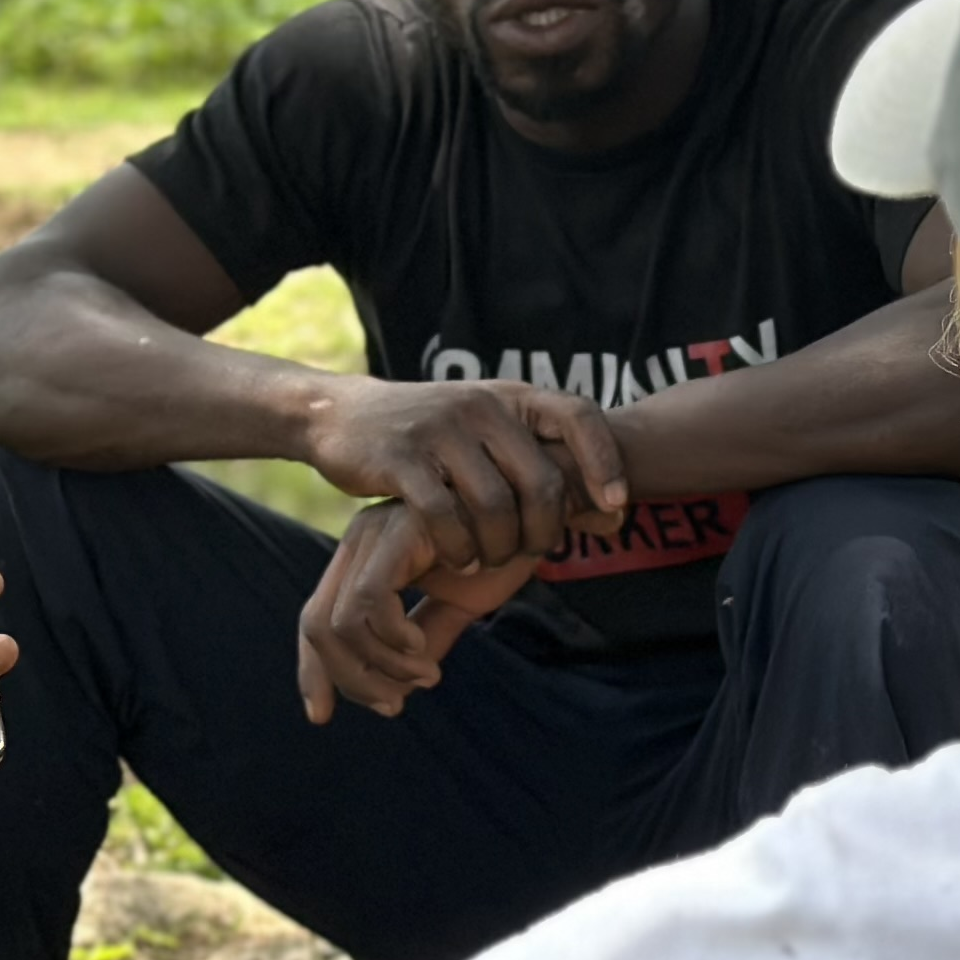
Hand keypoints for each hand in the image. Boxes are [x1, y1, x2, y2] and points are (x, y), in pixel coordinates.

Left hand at [298, 503, 539, 722]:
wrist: (541, 505)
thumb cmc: (502, 548)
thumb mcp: (457, 606)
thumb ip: (423, 643)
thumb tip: (395, 692)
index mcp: (365, 557)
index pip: (317, 620)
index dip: (313, 672)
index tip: (320, 716)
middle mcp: (360, 542)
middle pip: (318, 628)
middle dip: (351, 679)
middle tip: (395, 704)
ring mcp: (375, 533)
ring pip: (341, 624)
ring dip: (382, 666)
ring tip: (425, 675)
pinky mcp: (397, 532)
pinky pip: (370, 601)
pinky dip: (392, 639)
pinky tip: (422, 650)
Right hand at [310, 379, 627, 571]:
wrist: (344, 415)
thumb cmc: (433, 438)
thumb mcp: (491, 436)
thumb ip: (544, 467)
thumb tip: (615, 516)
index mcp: (510, 397)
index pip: (578, 416)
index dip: (606, 462)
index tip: (615, 508)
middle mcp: (481, 406)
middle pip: (541, 480)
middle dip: (545, 530)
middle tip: (532, 555)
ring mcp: (439, 430)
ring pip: (494, 505)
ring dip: (499, 547)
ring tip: (490, 563)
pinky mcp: (400, 458)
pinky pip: (443, 515)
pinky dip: (458, 547)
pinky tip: (459, 560)